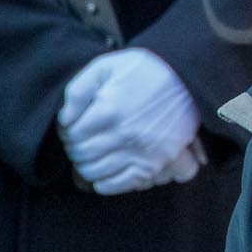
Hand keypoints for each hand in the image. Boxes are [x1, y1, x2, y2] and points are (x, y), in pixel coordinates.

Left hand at [58, 49, 200, 194]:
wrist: (187, 77)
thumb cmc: (143, 70)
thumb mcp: (106, 67)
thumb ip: (78, 90)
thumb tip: (64, 119)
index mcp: (108, 111)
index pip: (70, 135)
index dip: (65, 132)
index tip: (71, 127)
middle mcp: (123, 135)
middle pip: (81, 155)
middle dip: (74, 149)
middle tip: (80, 141)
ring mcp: (140, 151)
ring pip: (95, 172)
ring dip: (86, 166)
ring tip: (90, 155)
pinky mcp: (155, 162)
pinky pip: (122, 184)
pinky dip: (106, 184)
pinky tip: (102, 176)